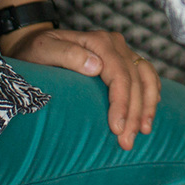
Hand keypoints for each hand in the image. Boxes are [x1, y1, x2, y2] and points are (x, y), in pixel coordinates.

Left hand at [7, 26, 160, 149]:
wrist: (33, 44)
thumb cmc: (35, 52)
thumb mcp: (43, 50)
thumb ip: (66, 53)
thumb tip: (95, 66)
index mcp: (99, 42)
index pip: (119, 74)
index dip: (122, 102)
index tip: (117, 128)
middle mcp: (115, 44)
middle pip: (134, 80)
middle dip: (135, 112)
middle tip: (127, 142)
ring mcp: (121, 51)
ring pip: (146, 77)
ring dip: (147, 105)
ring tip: (143, 131)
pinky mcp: (123, 60)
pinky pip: (146, 75)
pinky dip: (151, 93)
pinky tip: (148, 113)